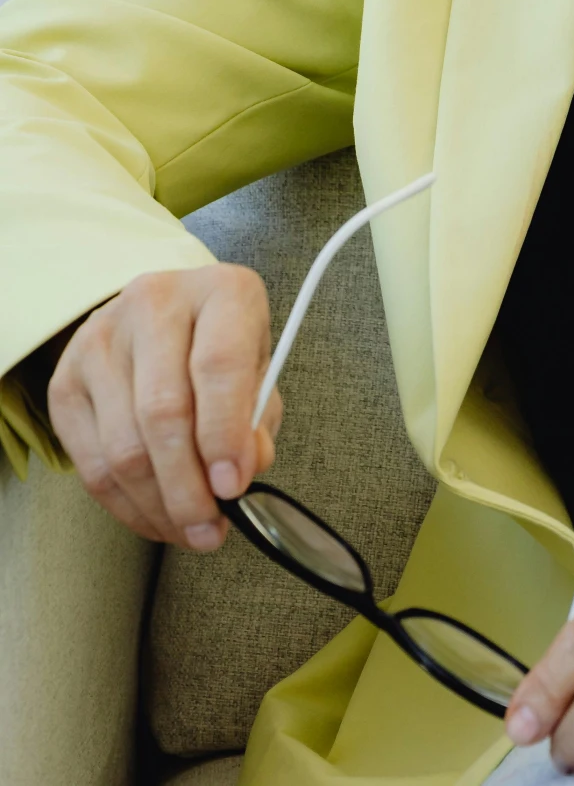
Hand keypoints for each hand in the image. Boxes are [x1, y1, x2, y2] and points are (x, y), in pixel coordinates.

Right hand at [47, 264, 280, 550]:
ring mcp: (101, 339)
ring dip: (159, 505)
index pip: (218, 364)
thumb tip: (240, 473)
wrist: (167, 318)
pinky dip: (127, 506)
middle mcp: (154, 303)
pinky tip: (155, 517)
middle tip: (210, 528)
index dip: (225, 435)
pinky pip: (91, 464)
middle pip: (163, 412)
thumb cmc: (222, 347)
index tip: (234, 487)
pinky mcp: (65, 381)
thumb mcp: (259, 371)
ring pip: (123, 447)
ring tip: (189, 530)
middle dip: (188, 487)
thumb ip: (258, 420)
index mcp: (220, 290)